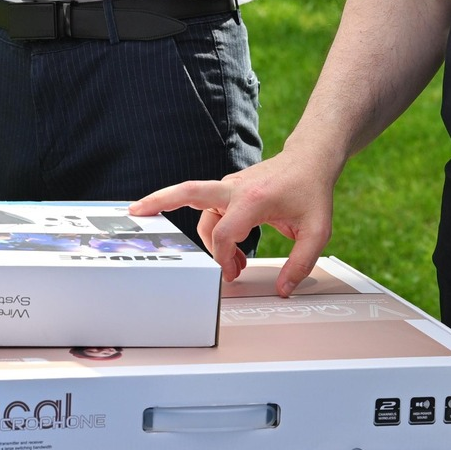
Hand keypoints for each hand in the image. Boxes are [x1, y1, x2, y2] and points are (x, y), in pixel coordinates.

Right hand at [128, 142, 339, 293]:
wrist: (310, 160)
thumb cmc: (312, 192)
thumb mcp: (316, 232)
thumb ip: (300, 263)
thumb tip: (284, 289)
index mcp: (252, 199)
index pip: (224, 231)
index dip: (223, 257)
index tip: (232, 272)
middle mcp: (234, 188)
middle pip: (188, 191)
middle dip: (159, 201)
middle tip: (135, 212)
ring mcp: (228, 186)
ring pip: (200, 211)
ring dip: (207, 240)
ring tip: (233, 266)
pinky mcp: (228, 188)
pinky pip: (209, 209)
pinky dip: (211, 228)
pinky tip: (230, 248)